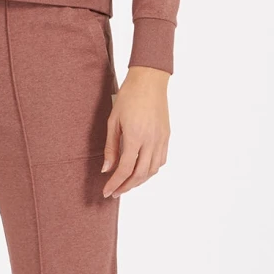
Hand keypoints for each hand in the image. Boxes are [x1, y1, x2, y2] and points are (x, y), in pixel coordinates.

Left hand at [101, 67, 169, 196]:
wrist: (149, 81)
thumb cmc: (128, 97)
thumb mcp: (113, 121)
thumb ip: (111, 147)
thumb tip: (106, 169)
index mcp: (135, 137)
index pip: (125, 169)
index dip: (115, 183)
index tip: (107, 192)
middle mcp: (151, 141)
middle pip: (140, 174)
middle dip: (126, 187)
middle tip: (116, 192)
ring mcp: (161, 139)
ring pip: (152, 170)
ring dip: (139, 181)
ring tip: (127, 183)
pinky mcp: (166, 136)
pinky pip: (161, 160)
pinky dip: (151, 170)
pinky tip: (142, 170)